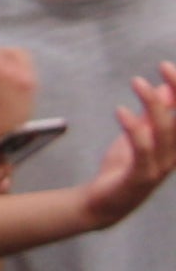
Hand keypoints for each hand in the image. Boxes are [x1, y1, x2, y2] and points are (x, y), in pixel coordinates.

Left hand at [73, 65, 175, 229]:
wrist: (102, 203)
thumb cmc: (123, 168)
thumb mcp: (139, 135)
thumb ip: (152, 115)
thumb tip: (164, 89)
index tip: (169, 67)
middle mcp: (174, 155)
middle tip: (163, 67)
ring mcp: (160, 167)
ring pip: (166, 131)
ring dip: (153, 104)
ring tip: (137, 82)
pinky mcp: (140, 177)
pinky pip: (142, 149)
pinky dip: (134, 128)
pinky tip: (121, 111)